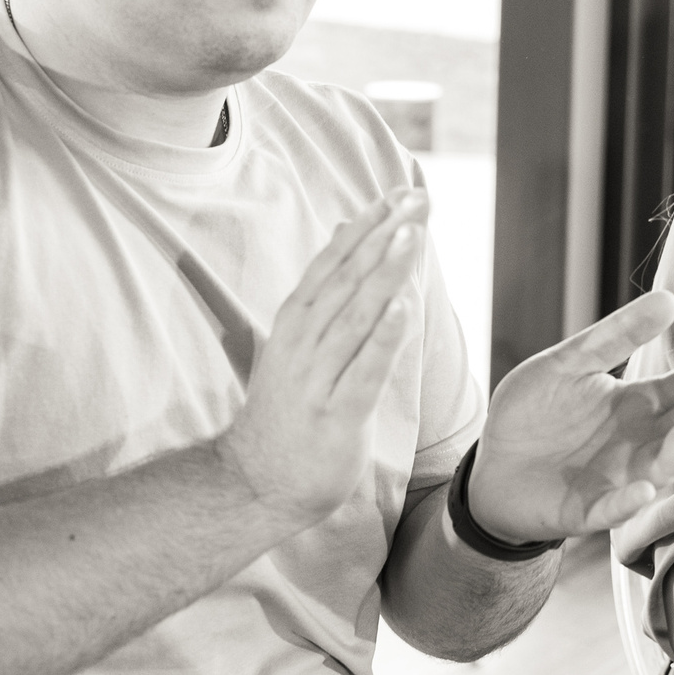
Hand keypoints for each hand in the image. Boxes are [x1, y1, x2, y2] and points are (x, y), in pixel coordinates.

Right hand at [215, 189, 428, 526]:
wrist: (256, 481)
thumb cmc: (289, 410)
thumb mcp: (299, 342)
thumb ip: (326, 289)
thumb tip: (347, 228)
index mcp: (296, 324)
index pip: (334, 263)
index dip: (367, 226)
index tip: (400, 193)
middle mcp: (302, 344)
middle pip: (347, 281)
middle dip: (384, 237)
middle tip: (417, 200)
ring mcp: (316, 380)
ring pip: (355, 318)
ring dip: (384, 275)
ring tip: (411, 236)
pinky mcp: (335, 417)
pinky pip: (362, 372)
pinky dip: (382, 338)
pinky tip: (403, 308)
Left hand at [465, 288, 673, 541]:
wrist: (489, 471)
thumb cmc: (531, 416)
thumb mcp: (568, 364)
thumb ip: (614, 337)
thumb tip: (669, 298)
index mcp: (636, 405)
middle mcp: (639, 442)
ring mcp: (619, 478)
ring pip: (665, 463)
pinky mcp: (588, 510)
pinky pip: (614, 507)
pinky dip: (628, 500)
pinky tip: (642, 487)